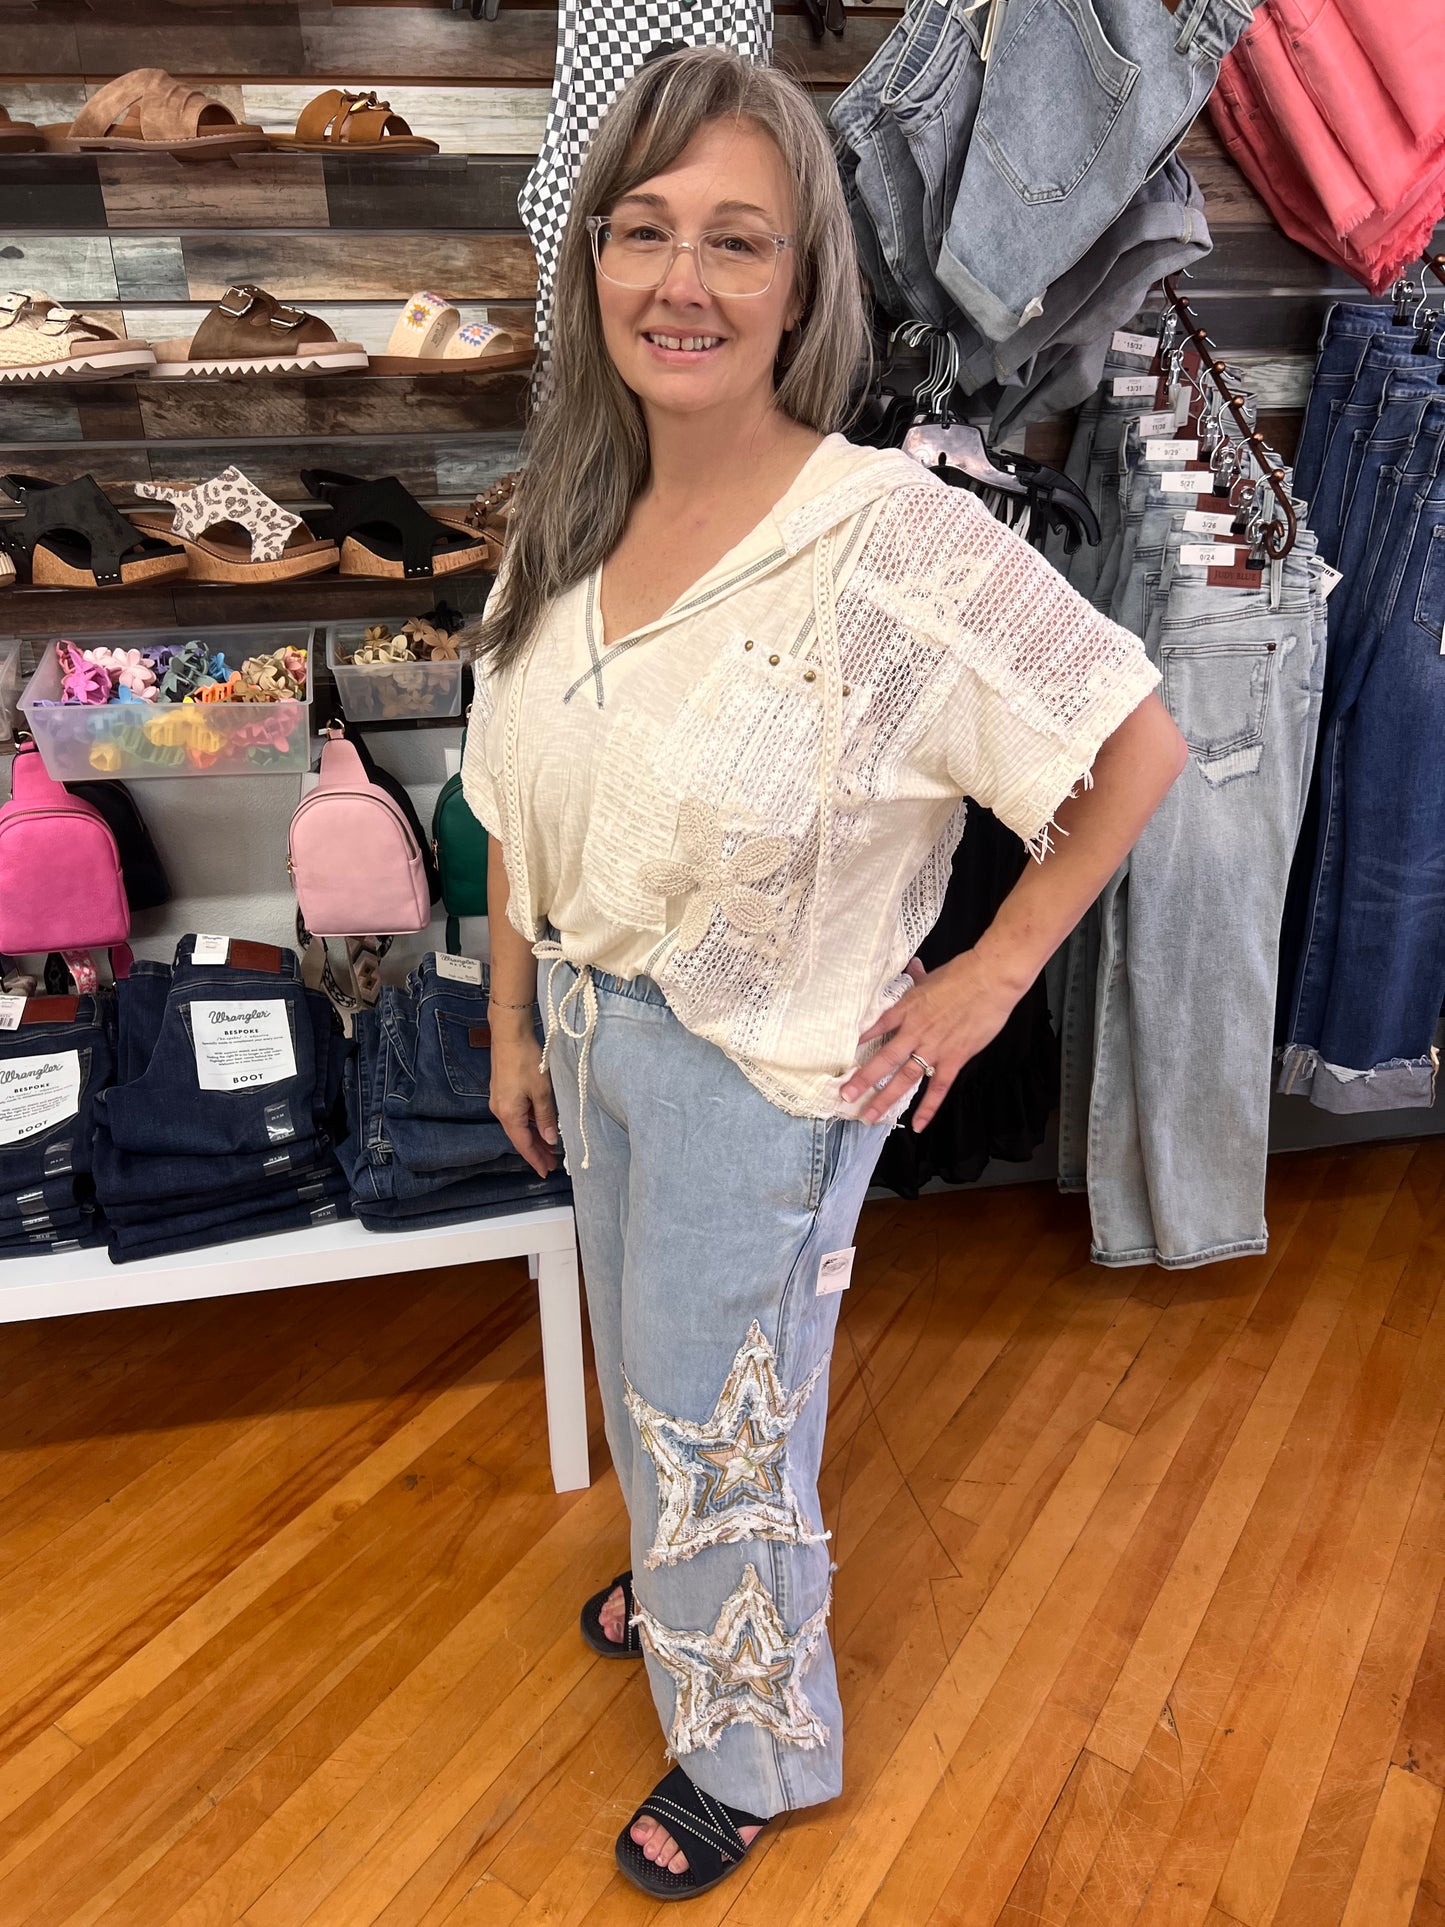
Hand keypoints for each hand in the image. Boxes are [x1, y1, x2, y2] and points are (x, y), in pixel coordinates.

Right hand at [489, 1016, 560, 1176]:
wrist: (509, 1034)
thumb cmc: (526, 1061)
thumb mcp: (542, 1092)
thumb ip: (546, 1118)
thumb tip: (550, 1140)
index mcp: (508, 1114)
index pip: (523, 1144)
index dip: (535, 1159)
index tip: (545, 1171)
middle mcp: (500, 1110)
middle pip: (519, 1137)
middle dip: (536, 1151)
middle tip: (552, 1164)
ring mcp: (499, 1100)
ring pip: (518, 1126)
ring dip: (533, 1137)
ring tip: (549, 1148)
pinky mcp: (502, 1091)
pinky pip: (516, 1115)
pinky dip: (528, 1124)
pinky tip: (539, 1125)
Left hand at [841, 952, 1021, 1128]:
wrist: (990, 979)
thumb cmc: (963, 974)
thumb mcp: (932, 976)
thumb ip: (919, 977)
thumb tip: (912, 966)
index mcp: (906, 1009)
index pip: (875, 1029)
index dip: (858, 1043)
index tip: (841, 1058)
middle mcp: (914, 1032)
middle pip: (883, 1060)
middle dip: (862, 1080)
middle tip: (845, 1097)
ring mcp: (933, 1047)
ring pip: (904, 1078)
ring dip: (885, 1098)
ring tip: (869, 1115)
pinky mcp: (954, 1058)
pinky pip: (938, 1087)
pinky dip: (927, 1107)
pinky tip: (917, 1124)